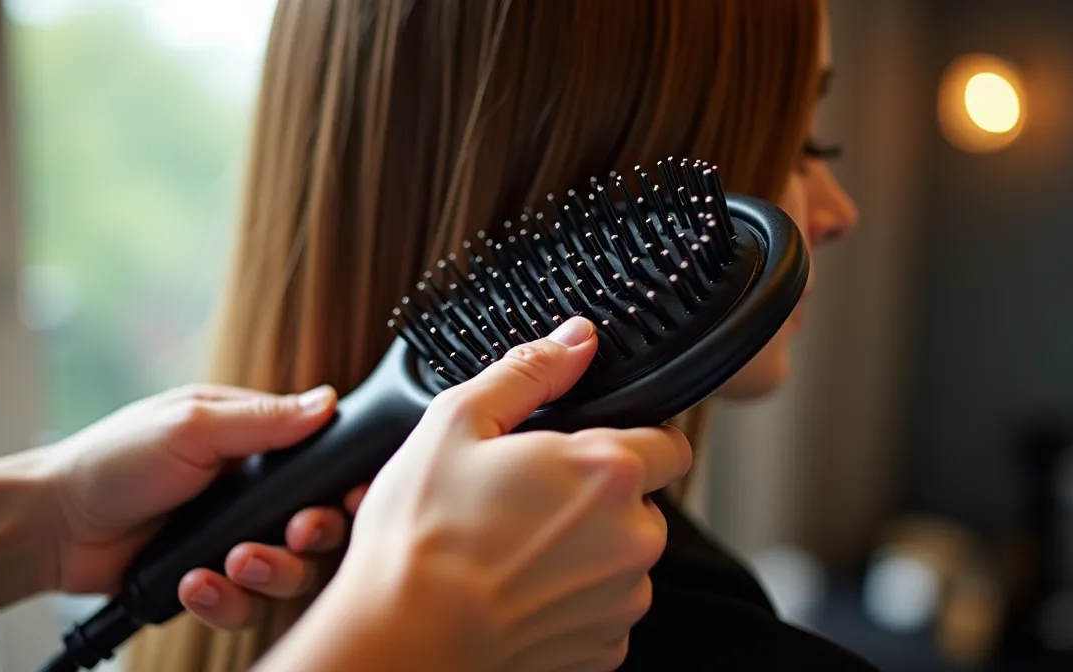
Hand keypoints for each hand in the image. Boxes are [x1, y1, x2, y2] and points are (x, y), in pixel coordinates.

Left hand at [41, 383, 358, 622]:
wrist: (54, 527)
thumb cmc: (113, 459)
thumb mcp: (190, 425)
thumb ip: (262, 420)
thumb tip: (328, 401)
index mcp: (256, 444)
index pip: (325, 463)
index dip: (345, 485)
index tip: (352, 499)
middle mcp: (254, 495)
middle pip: (321, 525)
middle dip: (314, 534)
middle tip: (295, 534)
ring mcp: (235, 541)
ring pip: (292, 573)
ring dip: (270, 572)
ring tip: (232, 564)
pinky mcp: (214, 583)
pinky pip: (247, 606)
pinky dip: (226, 602)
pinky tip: (195, 585)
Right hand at [266, 317, 691, 671]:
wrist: (404, 638)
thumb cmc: (422, 536)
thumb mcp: (458, 422)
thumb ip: (529, 372)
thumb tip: (576, 339)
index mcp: (608, 472)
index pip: (669, 441)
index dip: (628, 438)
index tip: (583, 450)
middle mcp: (634, 538)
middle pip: (641, 502)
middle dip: (596, 497)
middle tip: (525, 499)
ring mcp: (623, 599)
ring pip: (623, 557)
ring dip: (585, 550)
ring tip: (512, 549)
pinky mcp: (605, 647)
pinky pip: (603, 609)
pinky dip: (570, 599)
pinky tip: (518, 589)